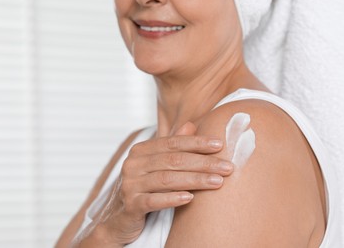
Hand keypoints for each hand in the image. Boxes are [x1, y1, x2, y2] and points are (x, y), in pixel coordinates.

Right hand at [74, 122, 232, 246]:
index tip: (219, 145)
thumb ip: (171, 146)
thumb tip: (191, 124)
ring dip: (195, 180)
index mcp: (140, 151)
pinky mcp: (130, 205)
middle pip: (173, 160)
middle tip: (227, 167)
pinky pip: (153, 201)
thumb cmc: (142, 188)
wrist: (116, 218)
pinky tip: (190, 198)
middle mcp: (133, 164)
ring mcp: (129, 184)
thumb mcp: (155, 165)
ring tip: (217, 182)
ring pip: (166, 179)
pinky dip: (172, 199)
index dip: (197, 143)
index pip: (172, 143)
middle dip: (203, 163)